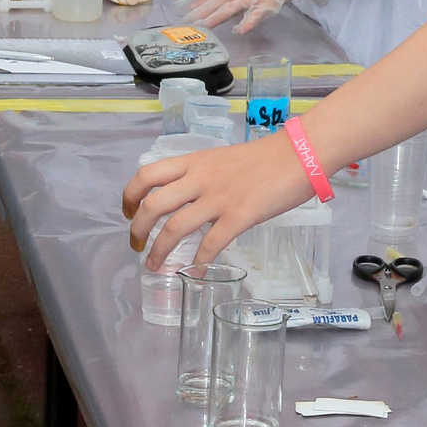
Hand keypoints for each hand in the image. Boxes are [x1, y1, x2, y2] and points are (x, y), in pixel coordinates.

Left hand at [122, 130, 316, 270]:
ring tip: (154, 266)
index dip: (129, 196)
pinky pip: (211, 244)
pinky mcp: (239, 216)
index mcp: (194, 162)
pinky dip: (199, 262)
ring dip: (159, 251)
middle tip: (136, 245)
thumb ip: (201, 176)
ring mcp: (219, 198)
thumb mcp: (222, 159)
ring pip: (175, 227)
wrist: (299, 154)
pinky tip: (196, 272)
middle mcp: (200, 179)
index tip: (127, 212)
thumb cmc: (265, 158)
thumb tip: (186, 197)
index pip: (147, 175)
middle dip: (137, 230)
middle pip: (153, 205)